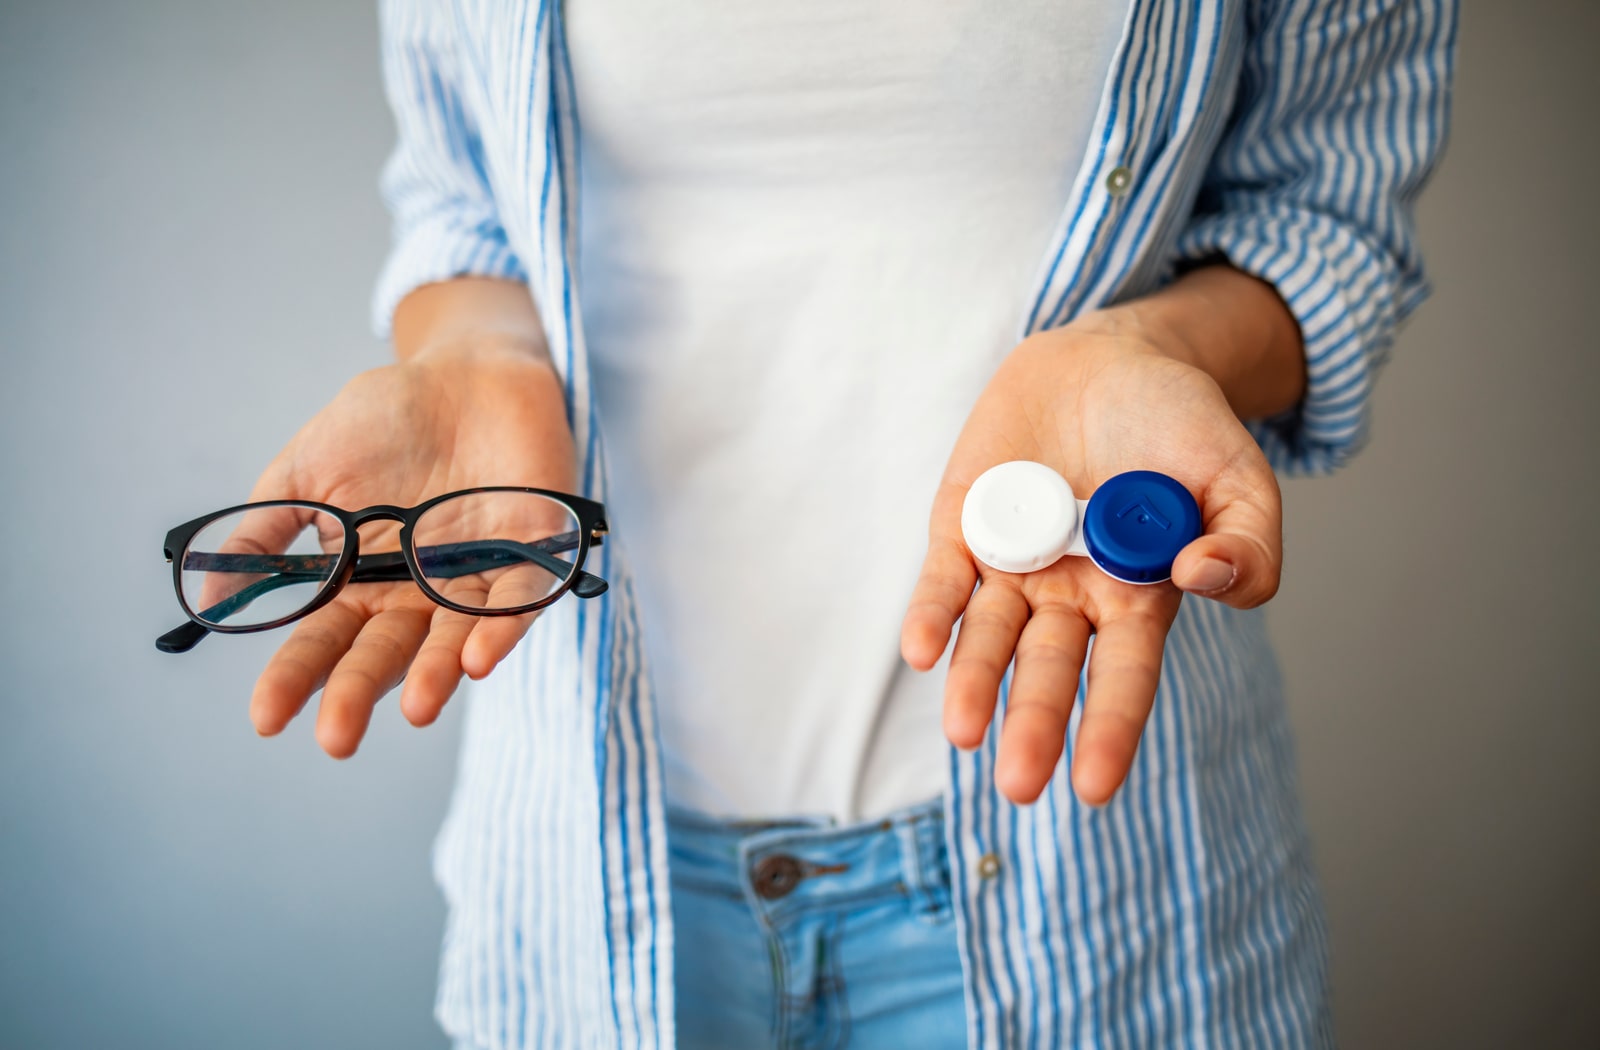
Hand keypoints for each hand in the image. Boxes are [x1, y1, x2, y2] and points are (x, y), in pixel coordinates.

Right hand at [245, 339, 574, 756]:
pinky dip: (500, 630)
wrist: (466, 372)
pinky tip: (477, 659)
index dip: (294, 679)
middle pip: (385, 655)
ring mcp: (476, 578)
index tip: (265, 719)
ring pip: (454, 641)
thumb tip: (210, 594)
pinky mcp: (532, 555)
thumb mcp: (306, 471)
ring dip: (436, 677)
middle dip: (358, 695)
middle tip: (335, 739)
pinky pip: (518, 603)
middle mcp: (419, 594)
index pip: (323, 641)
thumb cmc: (385, 421)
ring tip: (416, 709)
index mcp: (363, 581)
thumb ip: (265, 529)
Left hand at [901, 312, 1283, 805]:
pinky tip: (920, 648)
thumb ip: (1250, 541)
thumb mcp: (1239, 476)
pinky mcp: (963, 524)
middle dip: (1034, 724)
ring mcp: (1012, 562)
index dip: (1108, 730)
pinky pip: (944, 578)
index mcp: (1137, 597)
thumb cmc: (1181, 426)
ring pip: (988, 634)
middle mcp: (1069, 594)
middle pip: (1048, 668)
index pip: (1122, 678)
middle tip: (1018, 784)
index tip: (1093, 788)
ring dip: (975, 681)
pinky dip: (932, 612)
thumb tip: (1207, 579)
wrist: (1112, 355)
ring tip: (965, 731)